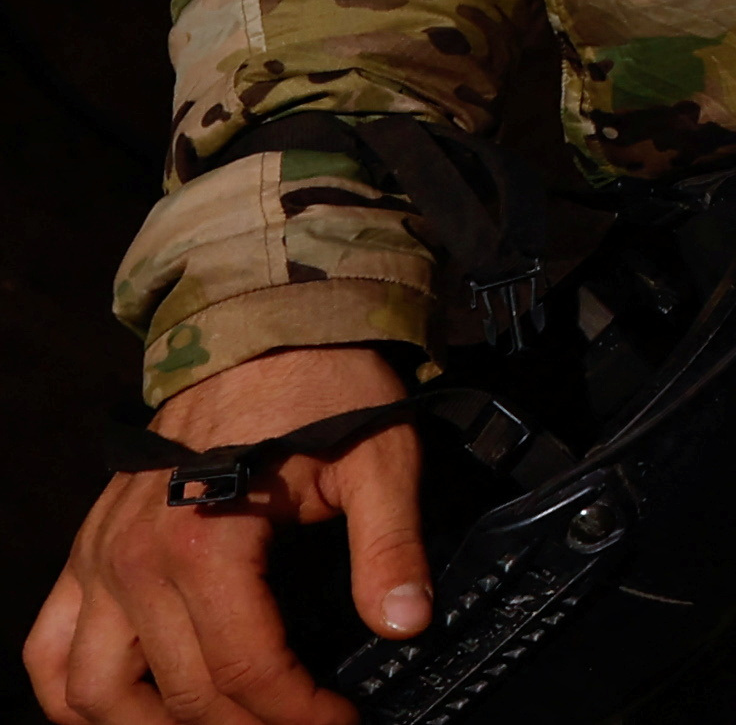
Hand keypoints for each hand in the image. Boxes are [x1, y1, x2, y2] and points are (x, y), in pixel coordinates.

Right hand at [25, 345, 426, 724]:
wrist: (260, 329)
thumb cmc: (323, 391)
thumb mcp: (382, 460)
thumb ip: (391, 547)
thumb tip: (406, 623)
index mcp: (206, 540)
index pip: (246, 668)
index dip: (299, 712)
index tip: (341, 723)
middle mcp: (134, 560)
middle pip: (179, 692)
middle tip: (297, 724)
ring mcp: (98, 559)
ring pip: (89, 690)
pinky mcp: (86, 553)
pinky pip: (50, 647)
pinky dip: (75, 695)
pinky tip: (128, 709)